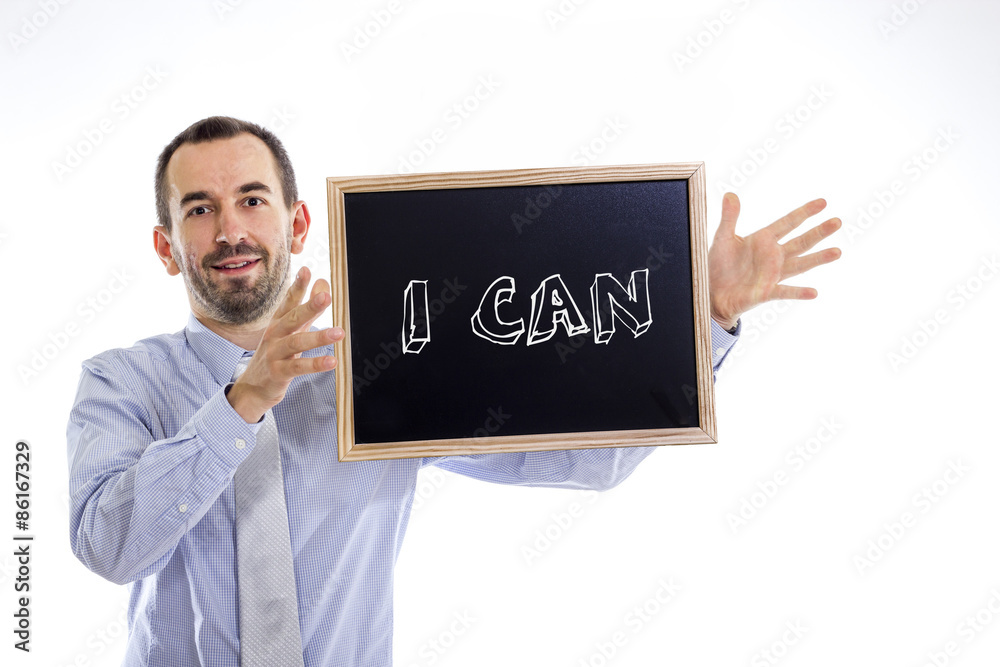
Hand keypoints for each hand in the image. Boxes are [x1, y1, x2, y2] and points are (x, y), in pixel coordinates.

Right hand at [226, 266, 344, 422]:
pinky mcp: (278, 372)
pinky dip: (315, 364)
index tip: (307, 270)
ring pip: (297, 342)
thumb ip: (309, 308)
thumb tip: (324, 282)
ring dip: (318, 337)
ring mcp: (274, 354)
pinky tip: (332, 361)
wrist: (254, 386)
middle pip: (292, 318)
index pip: (288, 301)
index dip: (297, 286)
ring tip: (340, 332)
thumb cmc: (277, 353)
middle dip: (309, 306)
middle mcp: (275, 335)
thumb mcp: (292, 329)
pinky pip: (298, 367)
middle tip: (326, 296)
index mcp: (278, 322)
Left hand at [707, 192, 841, 329]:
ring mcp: (773, 274)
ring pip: (800, 264)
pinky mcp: (767, 292)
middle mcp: (774, 256)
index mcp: (764, 240)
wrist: (713, 292)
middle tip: (838, 222)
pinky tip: (813, 292)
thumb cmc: (719, 265)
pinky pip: (785, 291)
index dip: (805, 212)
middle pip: (801, 242)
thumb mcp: (722, 238)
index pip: (789, 222)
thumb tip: (730, 194)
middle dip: (819, 232)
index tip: (823, 202)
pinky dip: (799, 292)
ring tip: (837, 252)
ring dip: (818, 259)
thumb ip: (729, 217)